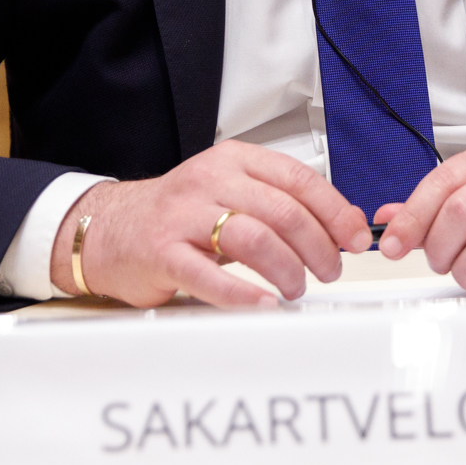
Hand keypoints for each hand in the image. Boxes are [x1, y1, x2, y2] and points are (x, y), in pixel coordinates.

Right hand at [50, 140, 372, 308]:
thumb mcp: (231, 193)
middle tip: (328, 271)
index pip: (299, 179)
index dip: (335, 211)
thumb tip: (343, 225)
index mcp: (233, 161)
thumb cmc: (179, 215)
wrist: (110, 229)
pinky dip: (242, 294)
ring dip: (287, 270)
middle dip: (318, 248)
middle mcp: (209, 181)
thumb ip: (281, 203)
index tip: (355, 237)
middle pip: (283, 212)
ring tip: (296, 288)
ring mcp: (183, 216)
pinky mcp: (162, 253)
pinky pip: (208, 275)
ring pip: (253, 239)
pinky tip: (263, 303)